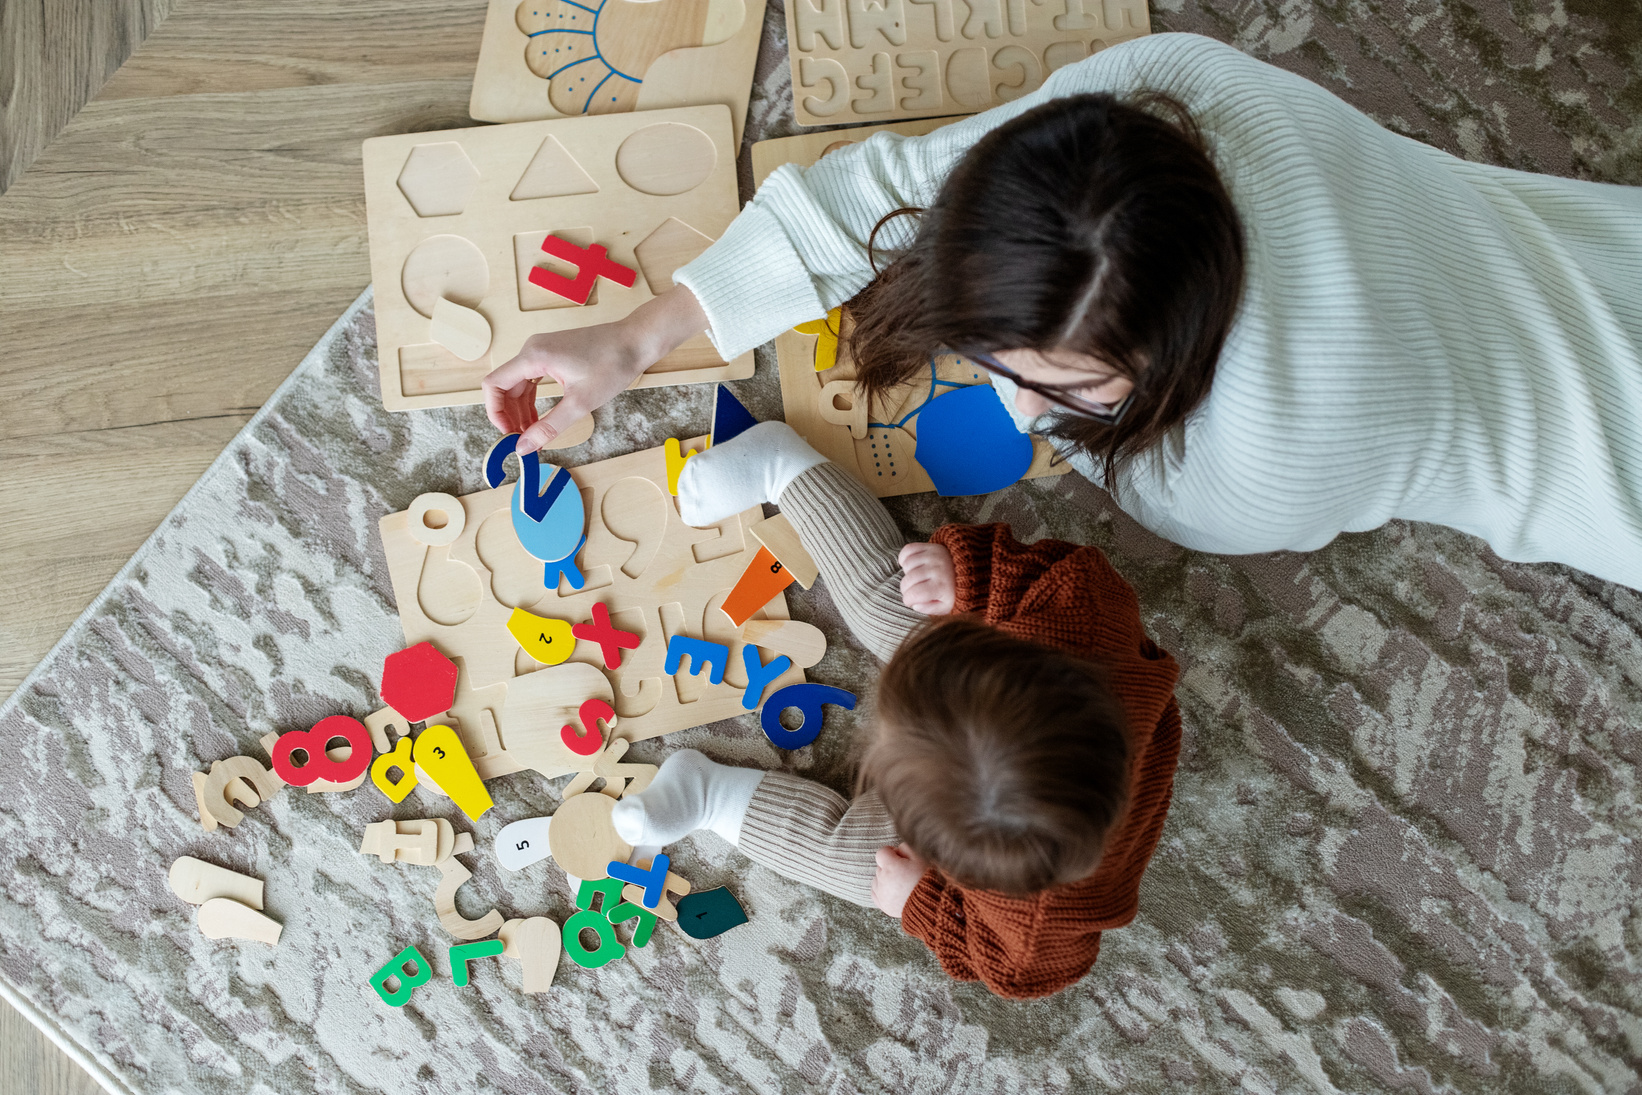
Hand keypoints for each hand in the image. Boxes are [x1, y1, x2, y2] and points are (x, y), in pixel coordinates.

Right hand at [482, 285, 708, 454]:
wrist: (635, 341)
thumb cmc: (612, 366)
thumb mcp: (580, 403)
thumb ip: (548, 427)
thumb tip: (523, 447)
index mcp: (533, 357)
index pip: (494, 384)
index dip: (495, 413)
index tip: (508, 434)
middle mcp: (532, 349)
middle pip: (505, 386)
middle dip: (509, 415)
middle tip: (522, 441)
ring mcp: (542, 349)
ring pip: (518, 383)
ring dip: (521, 409)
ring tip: (532, 434)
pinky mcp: (552, 352)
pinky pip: (532, 378)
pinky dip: (532, 399)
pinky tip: (540, 418)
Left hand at [872, 843, 927, 917]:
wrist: (932, 905)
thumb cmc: (928, 879)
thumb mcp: (921, 858)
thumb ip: (906, 848)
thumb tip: (897, 849)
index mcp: (891, 867)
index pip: (882, 852)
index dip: (892, 853)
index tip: (901, 857)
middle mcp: (883, 880)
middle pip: (880, 866)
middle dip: (891, 866)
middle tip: (906, 872)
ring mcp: (882, 895)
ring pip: (877, 879)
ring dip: (885, 878)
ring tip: (901, 883)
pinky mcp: (883, 906)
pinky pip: (875, 893)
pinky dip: (882, 890)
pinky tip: (893, 890)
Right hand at [898, 542, 955, 614]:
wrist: (968, 569)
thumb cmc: (954, 590)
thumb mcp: (946, 606)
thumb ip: (930, 609)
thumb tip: (915, 605)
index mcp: (941, 586)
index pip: (914, 594)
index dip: (908, 600)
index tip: (911, 601)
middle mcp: (936, 569)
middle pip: (908, 580)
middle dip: (905, 589)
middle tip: (911, 591)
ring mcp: (933, 556)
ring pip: (907, 565)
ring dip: (907, 574)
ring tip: (915, 579)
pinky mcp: (930, 547)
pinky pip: (908, 550)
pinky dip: (904, 558)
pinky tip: (909, 567)